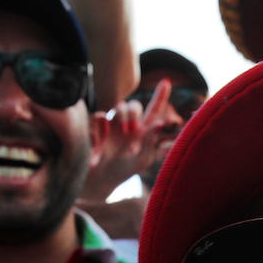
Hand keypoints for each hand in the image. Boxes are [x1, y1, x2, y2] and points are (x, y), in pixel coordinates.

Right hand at [79, 78, 173, 200]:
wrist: (98, 181)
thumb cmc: (122, 172)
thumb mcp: (141, 160)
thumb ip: (151, 142)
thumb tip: (160, 122)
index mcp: (142, 132)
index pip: (153, 110)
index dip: (160, 96)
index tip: (166, 82)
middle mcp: (128, 124)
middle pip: (134, 104)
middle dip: (134, 113)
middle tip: (132, 130)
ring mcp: (111, 124)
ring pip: (119, 106)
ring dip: (121, 117)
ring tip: (119, 136)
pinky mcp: (95, 126)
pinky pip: (99, 116)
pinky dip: (100, 131)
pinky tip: (99, 145)